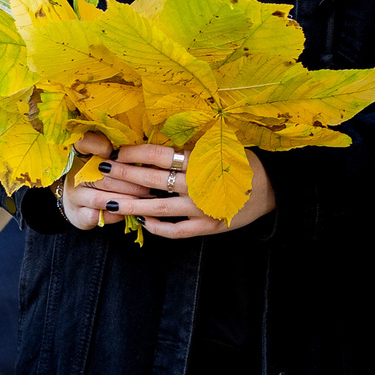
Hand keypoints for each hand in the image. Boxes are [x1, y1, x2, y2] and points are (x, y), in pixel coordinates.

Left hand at [64, 134, 276, 238]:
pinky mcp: (207, 227)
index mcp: (201, 159)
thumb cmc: (243, 162)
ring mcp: (202, 208)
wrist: (273, 188)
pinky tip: (144, 221)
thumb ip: (190, 148)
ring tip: (107, 201)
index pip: (159, 155)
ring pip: (157, 208)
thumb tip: (154, 144)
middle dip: (123, 175)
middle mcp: (199, 184)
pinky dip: (157, 227)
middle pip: (152, 179)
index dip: (134, 153)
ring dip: (130, 204)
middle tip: (101, 172)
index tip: (116, 152)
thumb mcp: (220, 146)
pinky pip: (176, 231)